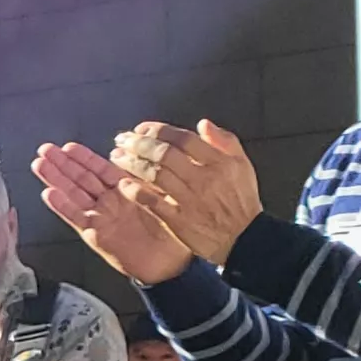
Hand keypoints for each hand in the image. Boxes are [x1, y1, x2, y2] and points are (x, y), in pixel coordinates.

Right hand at [32, 142, 199, 284]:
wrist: (171, 263)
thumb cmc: (172, 231)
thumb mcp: (163, 196)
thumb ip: (145, 177)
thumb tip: (130, 155)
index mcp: (125, 190)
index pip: (101, 169)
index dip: (83, 157)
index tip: (67, 146)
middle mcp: (109, 202)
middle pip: (81, 179)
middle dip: (62, 164)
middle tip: (44, 150)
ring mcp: (100, 217)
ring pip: (73, 194)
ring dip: (55, 179)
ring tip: (39, 164)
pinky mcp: (95, 234)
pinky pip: (76, 217)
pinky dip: (62, 206)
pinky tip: (49, 193)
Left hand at [111, 119, 265, 268]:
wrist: (243, 237)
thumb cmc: (240, 199)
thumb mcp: (242, 166)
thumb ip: (224, 141)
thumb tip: (203, 123)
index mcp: (219, 163)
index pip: (184, 139)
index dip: (159, 131)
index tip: (141, 128)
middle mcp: (203, 179)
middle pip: (164, 154)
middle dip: (138, 143)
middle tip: (122, 139)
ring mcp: (190, 200)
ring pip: (154, 175)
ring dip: (131, 163)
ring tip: (117, 156)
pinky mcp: (178, 220)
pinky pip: (151, 202)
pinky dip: (135, 191)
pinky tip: (123, 184)